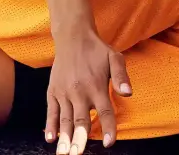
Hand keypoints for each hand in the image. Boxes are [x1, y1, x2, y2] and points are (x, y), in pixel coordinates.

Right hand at [45, 30, 130, 153]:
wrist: (72, 36)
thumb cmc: (96, 49)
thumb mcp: (114, 57)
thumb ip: (121, 76)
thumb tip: (128, 93)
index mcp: (96, 86)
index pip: (105, 113)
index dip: (107, 129)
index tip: (108, 144)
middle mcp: (79, 92)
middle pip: (81, 121)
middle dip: (80, 140)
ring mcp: (64, 92)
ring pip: (65, 120)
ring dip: (65, 138)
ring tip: (65, 153)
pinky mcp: (53, 91)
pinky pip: (51, 111)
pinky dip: (50, 126)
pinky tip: (51, 139)